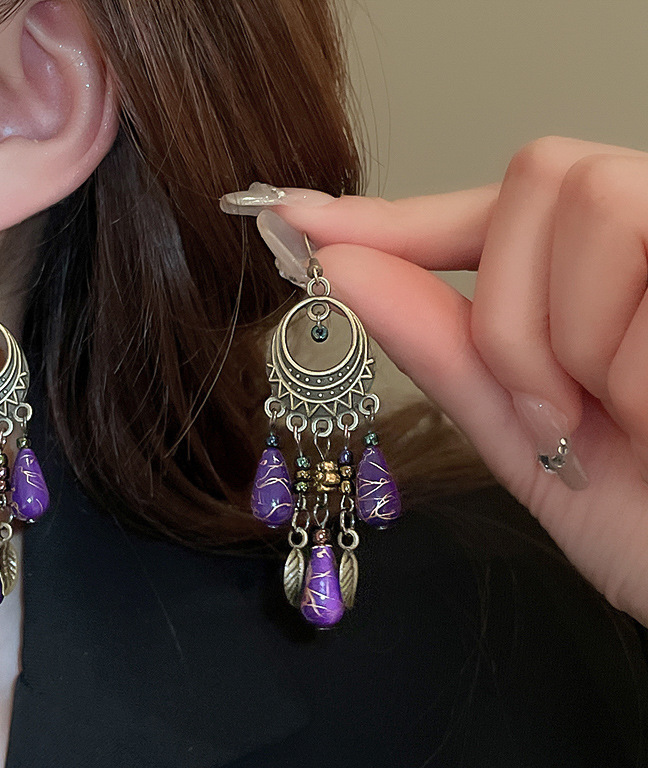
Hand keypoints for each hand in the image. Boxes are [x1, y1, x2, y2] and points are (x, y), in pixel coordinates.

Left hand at [221, 137, 647, 624]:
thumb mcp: (526, 437)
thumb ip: (443, 346)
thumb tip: (343, 268)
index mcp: (602, 278)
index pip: (486, 212)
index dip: (390, 216)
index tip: (303, 219)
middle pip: (541, 181)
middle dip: (513, 312)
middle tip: (551, 411)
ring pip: (591, 206)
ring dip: (568, 340)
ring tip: (617, 417)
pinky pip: (645, 260)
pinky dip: (627, 362)